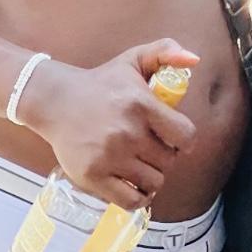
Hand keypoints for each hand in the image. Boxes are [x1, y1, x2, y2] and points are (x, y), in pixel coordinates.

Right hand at [19, 39, 198, 210]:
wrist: (56, 101)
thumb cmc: (101, 82)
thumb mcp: (133, 59)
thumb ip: (165, 51)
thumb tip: (194, 59)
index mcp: (141, 104)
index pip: (185, 135)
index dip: (184, 139)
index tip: (175, 137)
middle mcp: (127, 133)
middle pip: (168, 161)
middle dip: (165, 155)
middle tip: (152, 148)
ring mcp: (109, 157)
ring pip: (153, 182)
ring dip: (152, 176)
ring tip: (142, 165)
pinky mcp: (92, 177)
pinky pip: (130, 201)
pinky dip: (138, 197)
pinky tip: (135, 185)